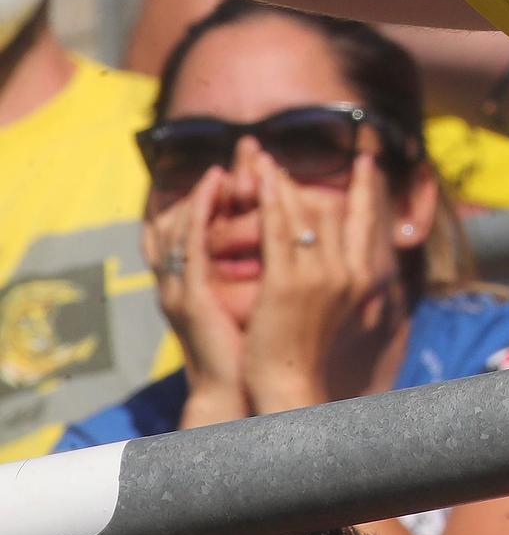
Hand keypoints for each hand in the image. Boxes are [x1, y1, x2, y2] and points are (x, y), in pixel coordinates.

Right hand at [144, 166, 247, 426]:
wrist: (247, 389)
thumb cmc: (261, 345)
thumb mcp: (268, 294)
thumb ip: (273, 262)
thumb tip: (301, 233)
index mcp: (202, 277)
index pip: (201, 219)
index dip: (224, 185)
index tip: (253, 157)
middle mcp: (185, 277)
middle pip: (190, 212)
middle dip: (224, 177)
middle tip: (250, 145)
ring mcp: (181, 285)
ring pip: (185, 218)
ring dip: (212, 184)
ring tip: (240, 155)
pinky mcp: (189, 295)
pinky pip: (189, 240)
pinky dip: (198, 207)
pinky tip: (215, 181)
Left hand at [241, 153, 402, 413]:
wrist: (291, 385)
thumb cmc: (307, 350)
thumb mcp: (336, 309)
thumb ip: (341, 278)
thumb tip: (341, 254)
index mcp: (363, 278)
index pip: (368, 219)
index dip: (368, 188)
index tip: (368, 161)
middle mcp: (348, 271)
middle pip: (332, 209)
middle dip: (307, 180)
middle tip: (281, 158)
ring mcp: (320, 276)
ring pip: (304, 211)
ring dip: (282, 180)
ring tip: (261, 160)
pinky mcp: (288, 283)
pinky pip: (279, 229)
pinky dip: (271, 200)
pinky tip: (260, 182)